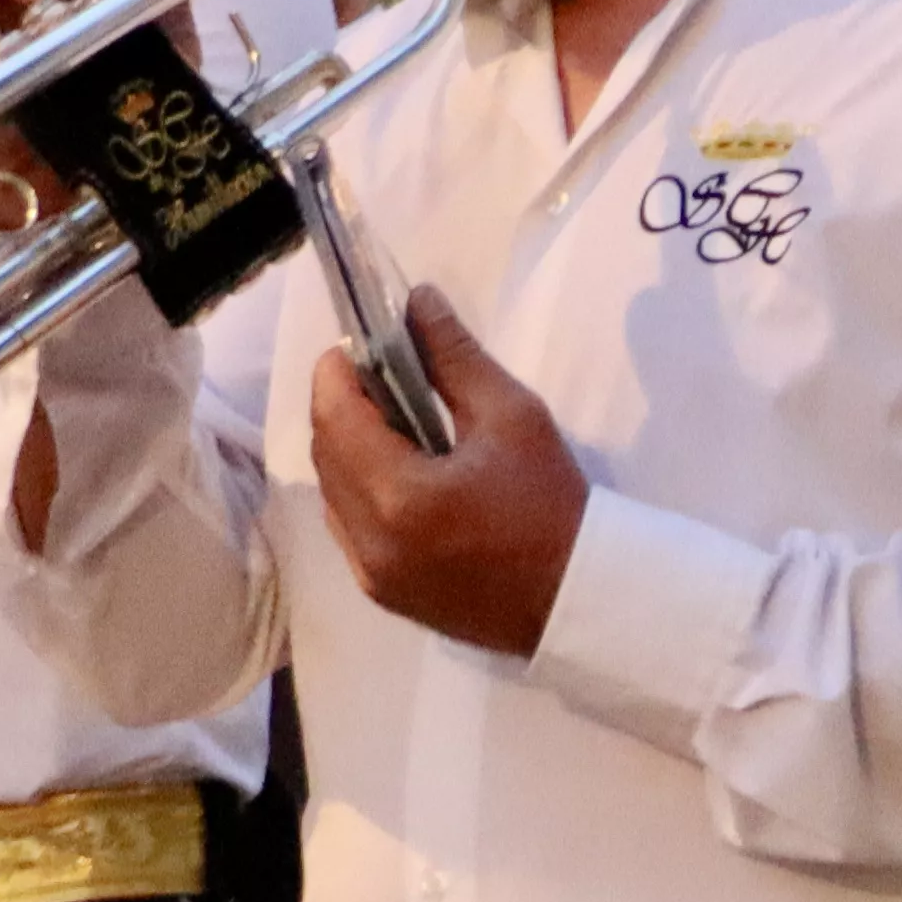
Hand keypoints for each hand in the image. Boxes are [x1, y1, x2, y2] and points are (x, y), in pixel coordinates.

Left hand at [312, 288, 582, 658]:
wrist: (577, 600)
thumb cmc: (551, 506)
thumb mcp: (512, 415)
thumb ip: (454, 355)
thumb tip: (418, 301)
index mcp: (398, 496)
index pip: (334, 415)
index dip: (336, 371)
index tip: (357, 345)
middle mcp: (370, 541)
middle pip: (324, 454)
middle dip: (343, 408)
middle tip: (382, 380)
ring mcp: (372, 574)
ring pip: (332, 494)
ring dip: (349, 452)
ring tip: (396, 427)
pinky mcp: (383, 594)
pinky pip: (350, 529)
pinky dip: (361, 493)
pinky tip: (404, 476)